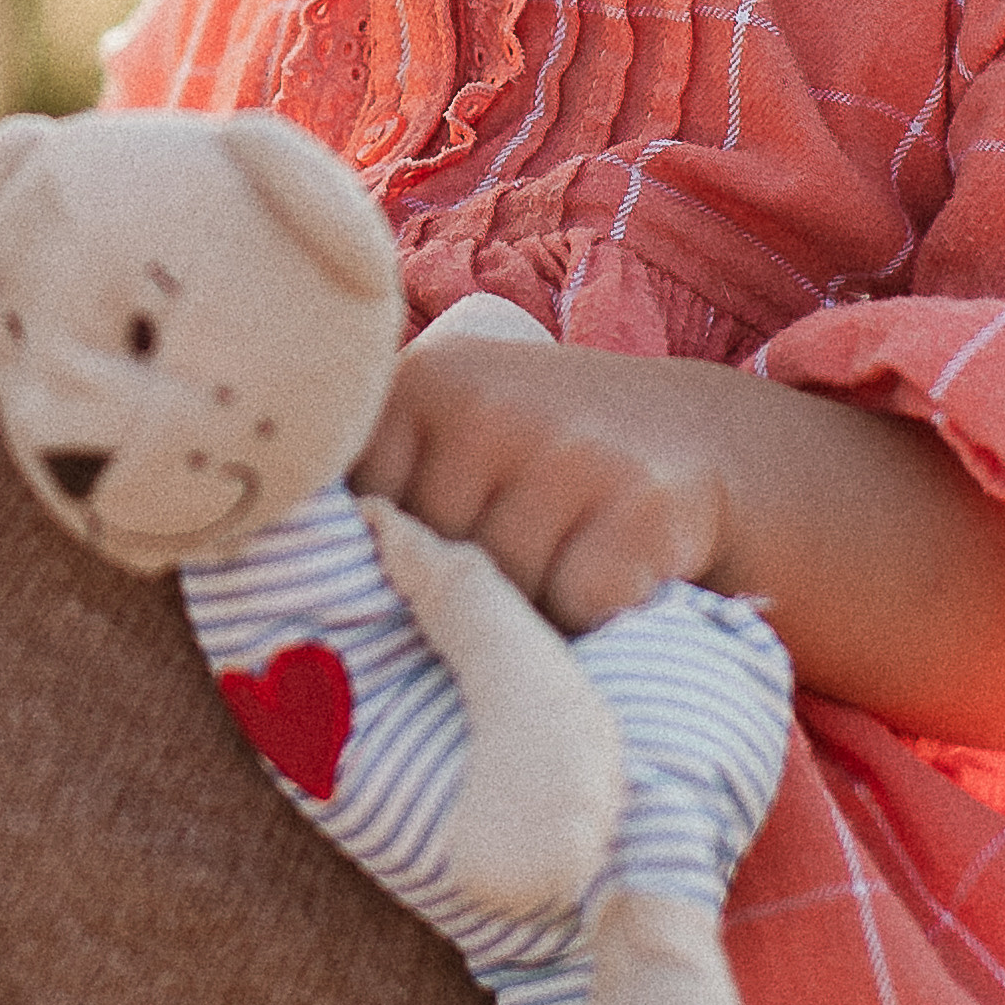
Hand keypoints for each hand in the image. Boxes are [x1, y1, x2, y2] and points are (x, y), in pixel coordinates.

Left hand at [354, 321, 731, 632]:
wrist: (717, 438)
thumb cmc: (554, 462)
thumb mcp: (458, 437)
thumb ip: (380, 489)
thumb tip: (288, 583)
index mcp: (421, 384)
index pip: (353, 519)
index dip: (390, 562)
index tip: (431, 555)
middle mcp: (486, 404)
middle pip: (428, 569)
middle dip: (467, 596)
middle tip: (523, 558)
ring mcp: (566, 449)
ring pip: (500, 602)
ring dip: (532, 616)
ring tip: (568, 565)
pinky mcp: (642, 504)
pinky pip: (574, 610)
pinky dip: (595, 621)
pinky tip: (617, 579)